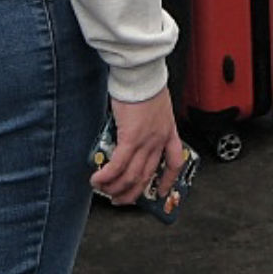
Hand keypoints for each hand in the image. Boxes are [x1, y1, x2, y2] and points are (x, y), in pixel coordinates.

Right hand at [91, 91, 191, 207]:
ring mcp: (146, 141)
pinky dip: (107, 175)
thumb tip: (130, 133)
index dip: (168, 180)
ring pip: (132, 175)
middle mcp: (159, 140)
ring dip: (116, 187)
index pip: (174, 162)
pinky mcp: (130, 138)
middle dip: (132, 192)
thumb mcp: (155, 107)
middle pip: (147, 175)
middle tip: (120, 199)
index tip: (162, 191)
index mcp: (169, 132)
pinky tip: (98, 179)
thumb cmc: (145, 84)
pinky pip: (119, 165)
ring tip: (104, 191)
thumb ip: (148, 124)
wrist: (141, 74)